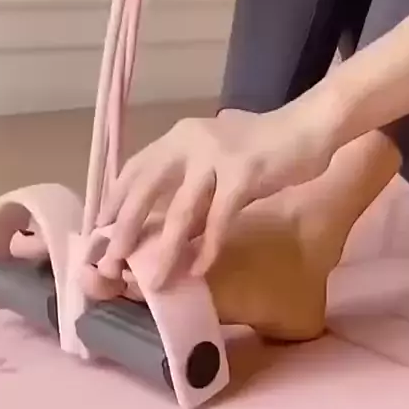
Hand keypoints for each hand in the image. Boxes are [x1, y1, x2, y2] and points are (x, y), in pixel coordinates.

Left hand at [96, 89, 337, 288]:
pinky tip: (200, 270)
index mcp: (179, 136)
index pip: (134, 169)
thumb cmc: (262, 146)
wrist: (308, 127)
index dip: (115, 201)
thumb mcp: (216, 157)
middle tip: (112, 264)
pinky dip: (209, 247)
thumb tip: (169, 223)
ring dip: (166, 250)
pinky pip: (220, 218)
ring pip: (181, 210)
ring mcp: (217, 156)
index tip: (100, 232)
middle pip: (146, 189)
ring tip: (155, 281)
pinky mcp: (244, 173)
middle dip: (126, 230)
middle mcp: (190, 141)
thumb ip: (191, 181)